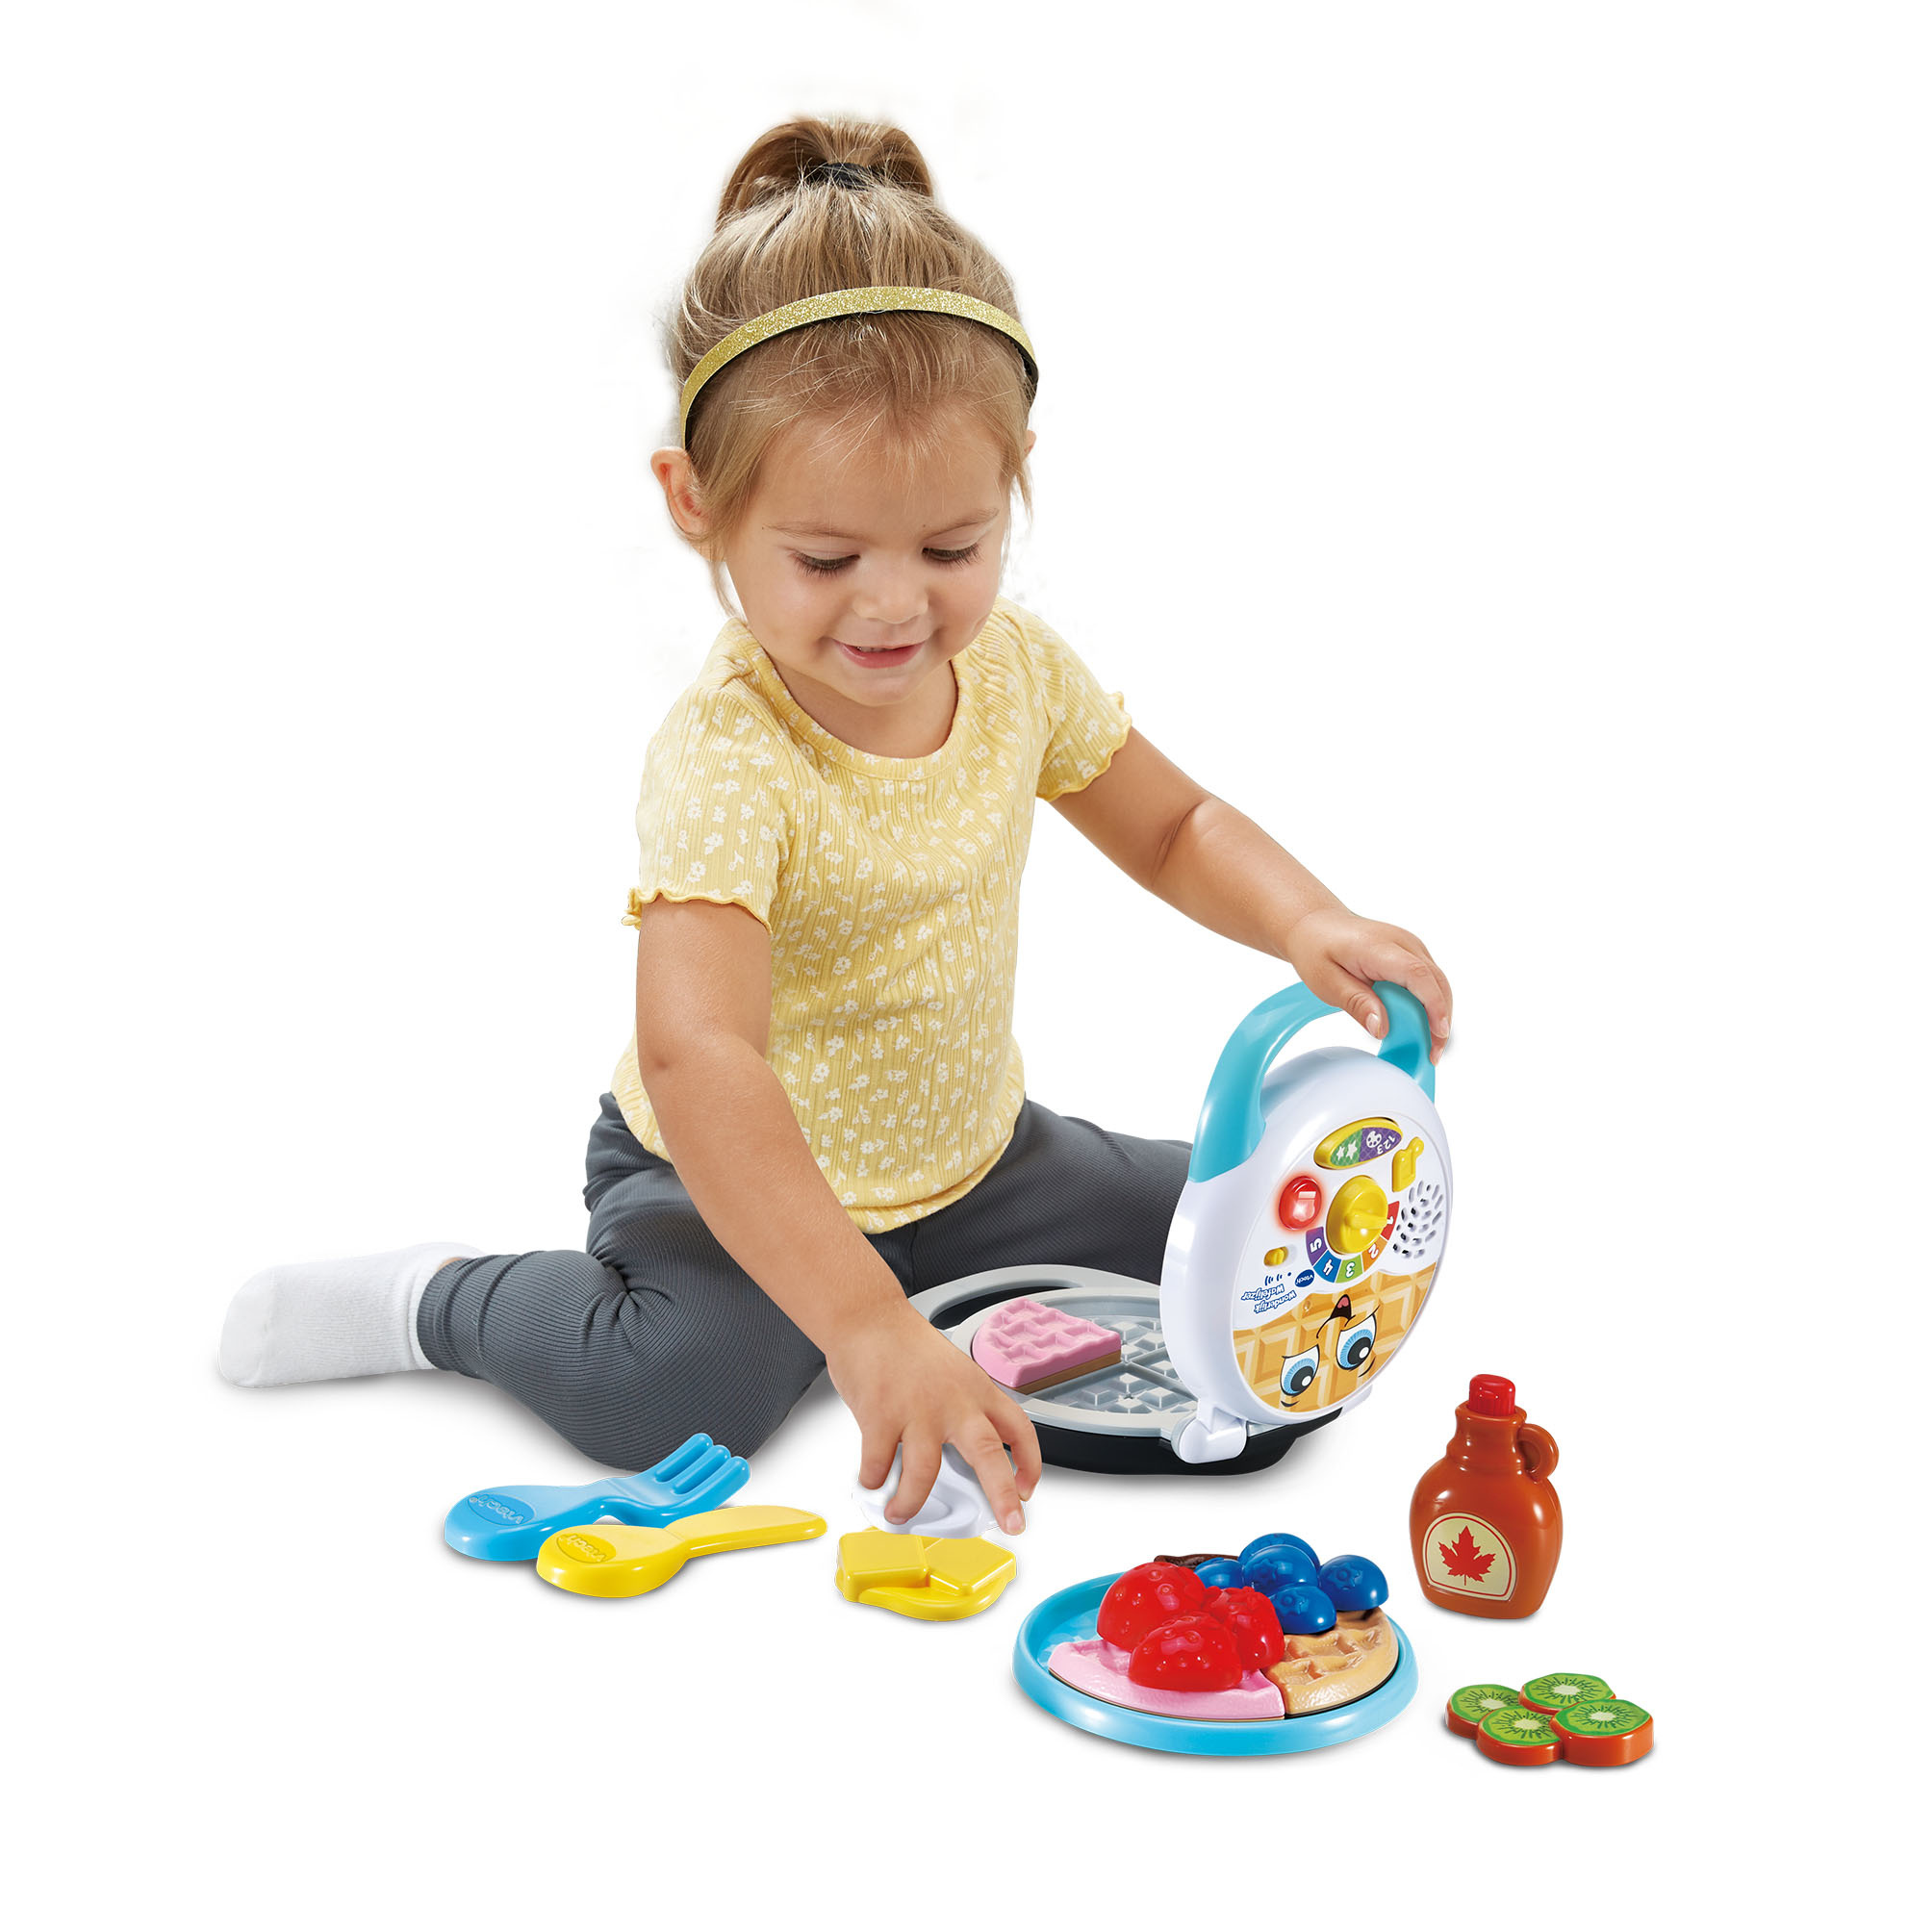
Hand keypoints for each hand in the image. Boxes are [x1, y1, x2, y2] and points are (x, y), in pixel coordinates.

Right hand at [828, 1304, 1041, 1533]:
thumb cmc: (906, 1346)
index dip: (1030, 1462)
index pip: (1019, 1428)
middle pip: (989, 1454)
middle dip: (1002, 1496)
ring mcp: (917, 1410)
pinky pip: (879, 1464)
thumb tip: (960, 1458)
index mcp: (977, 1390)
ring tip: (899, 1513)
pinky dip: (872, 1478)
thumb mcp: (952, 1373)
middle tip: (1012, 1525)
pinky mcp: (880, 1415)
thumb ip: (961, 1411)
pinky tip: (870, 1478)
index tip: (1027, 1489)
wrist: (867, 1317)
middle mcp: (954, 1401)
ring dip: (910, 1502)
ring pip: (924, 1473)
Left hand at [1286, 908, 1453, 1063]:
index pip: (1417, 975)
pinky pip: (1430, 980)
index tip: (1438, 1034)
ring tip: (1429, 1047)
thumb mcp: (1326, 982)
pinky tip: (1421, 1026)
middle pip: (1436, 981)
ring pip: (1438, 982)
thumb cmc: (1317, 949)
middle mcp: (1402, 942)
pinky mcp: (1412, 953)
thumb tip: (1382, 1029)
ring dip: (1439, 1014)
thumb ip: (1356, 1004)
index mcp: (1379, 947)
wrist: (1315, 924)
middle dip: (1441, 1019)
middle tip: (1433, 1054)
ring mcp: (1411, 946)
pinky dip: (1430, 1004)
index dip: (1433, 1005)